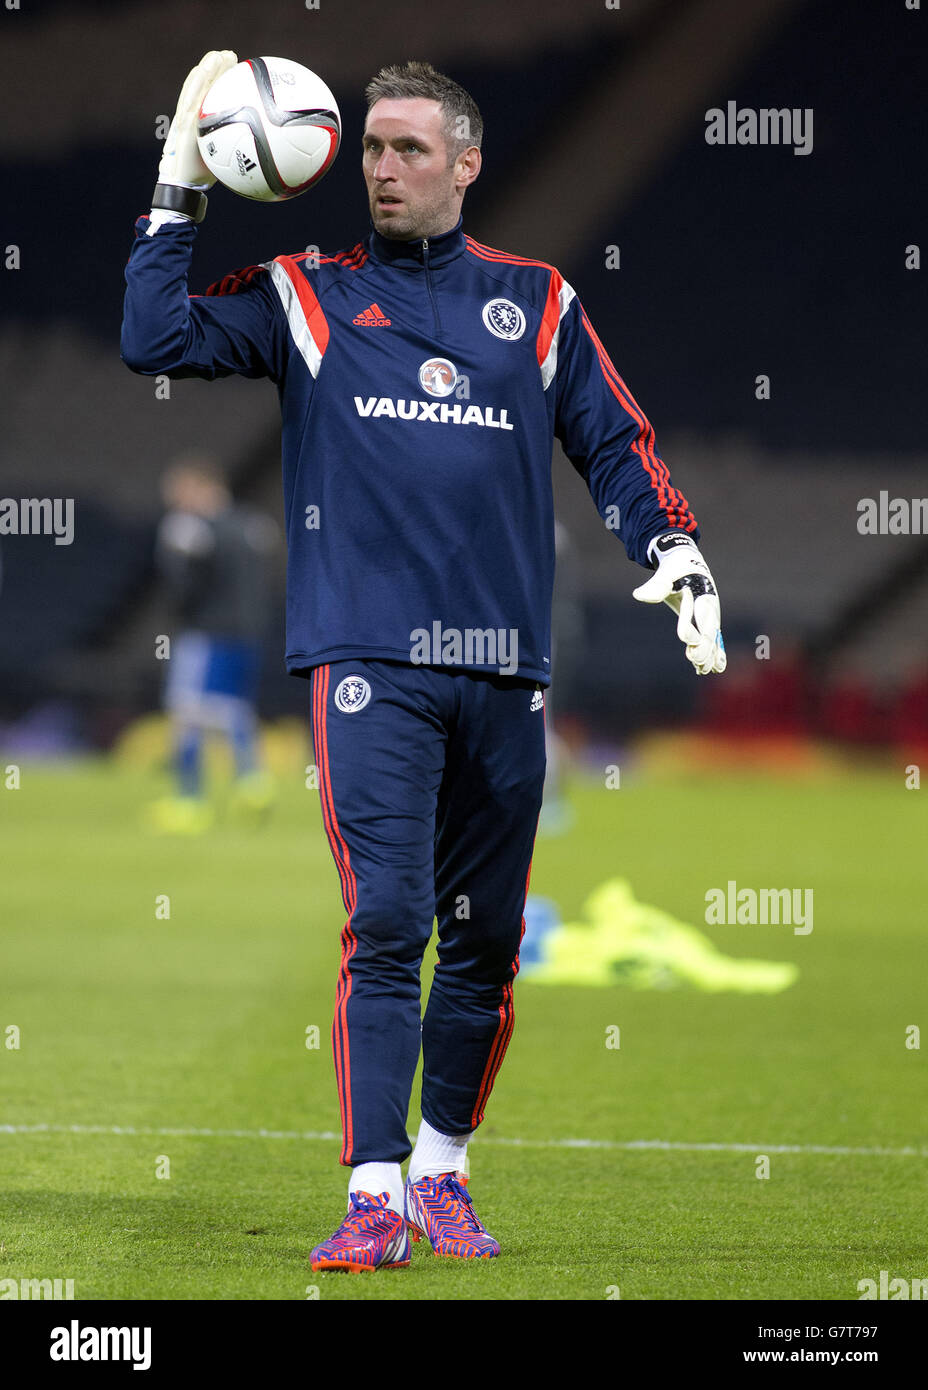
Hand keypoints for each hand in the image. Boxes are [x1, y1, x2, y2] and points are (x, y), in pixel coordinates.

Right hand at [158, 50, 237, 188]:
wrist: (185, 184)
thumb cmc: (205, 172)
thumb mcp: (230, 159)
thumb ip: (244, 148)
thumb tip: (272, 149)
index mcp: (202, 116)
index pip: (212, 90)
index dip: (222, 74)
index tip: (235, 62)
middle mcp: (193, 113)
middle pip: (203, 83)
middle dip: (214, 66)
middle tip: (229, 54)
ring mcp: (186, 118)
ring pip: (193, 88)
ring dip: (204, 72)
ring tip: (216, 57)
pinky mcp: (182, 128)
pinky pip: (189, 107)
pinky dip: (195, 91)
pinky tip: (203, 80)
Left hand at [632, 532, 725, 674]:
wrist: (687, 561)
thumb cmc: (674, 568)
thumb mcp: (665, 574)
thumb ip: (656, 586)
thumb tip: (638, 595)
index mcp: (700, 591)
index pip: (697, 613)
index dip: (691, 627)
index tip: (686, 642)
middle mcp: (709, 604)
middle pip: (709, 629)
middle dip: (704, 646)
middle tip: (696, 660)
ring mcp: (711, 614)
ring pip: (713, 637)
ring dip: (710, 654)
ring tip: (703, 669)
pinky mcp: (709, 620)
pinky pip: (714, 638)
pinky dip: (714, 653)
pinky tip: (713, 668)